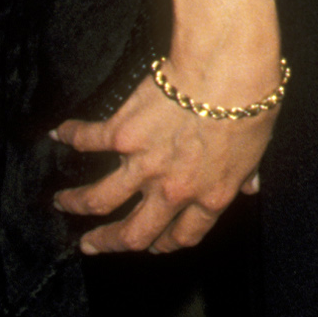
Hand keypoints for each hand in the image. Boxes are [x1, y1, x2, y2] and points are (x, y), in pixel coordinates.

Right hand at [50, 66, 275, 255]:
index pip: (182, 236)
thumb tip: (251, 187)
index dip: (163, 245)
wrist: (226, 71)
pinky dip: (71, 137)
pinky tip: (59, 135)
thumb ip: (247, 174)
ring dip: (77, 204)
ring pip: (99, 200)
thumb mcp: (258, 149)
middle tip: (90, 245)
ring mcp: (144, 164)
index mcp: (210, 197)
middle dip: (108, 243)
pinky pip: (89, 140)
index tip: (151, 245)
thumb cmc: (250, 104)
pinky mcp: (123, 134)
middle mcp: (173, 190)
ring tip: (61, 203)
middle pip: (133, 234)